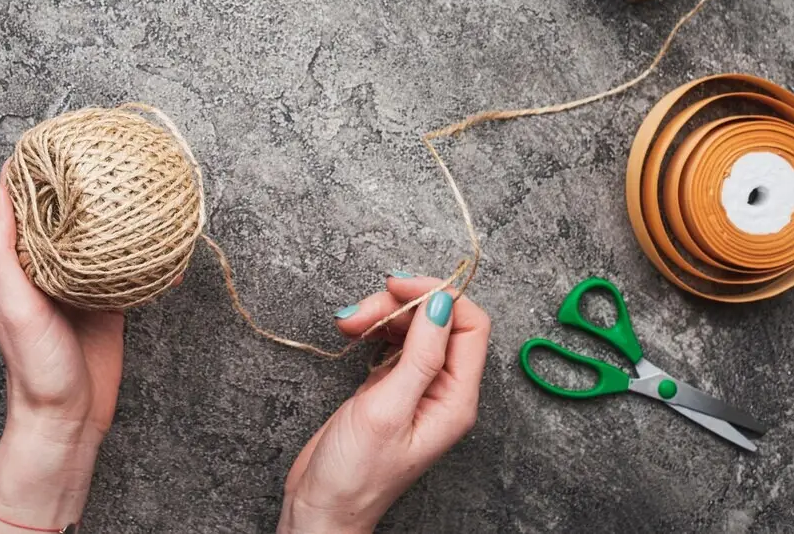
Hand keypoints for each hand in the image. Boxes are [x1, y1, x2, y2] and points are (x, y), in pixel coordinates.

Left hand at [0, 172, 124, 532]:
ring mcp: (79, 284)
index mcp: (17, 263)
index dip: (31, 168)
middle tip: (101, 148)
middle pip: (61, 212)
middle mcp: (46, 268)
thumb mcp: (14, 305)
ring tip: (132, 179)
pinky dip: (140, 249)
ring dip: (109, 210)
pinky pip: (125, 267)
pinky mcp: (108, 302)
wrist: (69, 422)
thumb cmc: (35, 370)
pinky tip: (159, 235)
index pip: (19, 202)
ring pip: (95, 235)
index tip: (52, 137)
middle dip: (77, 181)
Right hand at [278, 275, 490, 533]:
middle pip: (438, 320)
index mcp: (456, 399)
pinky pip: (393, 341)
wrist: (322, 507)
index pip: (471, 326)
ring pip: (412, 326)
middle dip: (399, 305)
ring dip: (381, 314)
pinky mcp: (391, 386)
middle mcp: (443, 390)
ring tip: (347, 324)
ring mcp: (417, 387)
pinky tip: (351, 333)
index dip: (438, 296)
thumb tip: (444, 304)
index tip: (397, 286)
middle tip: (360, 313)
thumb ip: (420, 355)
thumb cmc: (355, 474)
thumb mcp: (387, 410)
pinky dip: (372, 329)